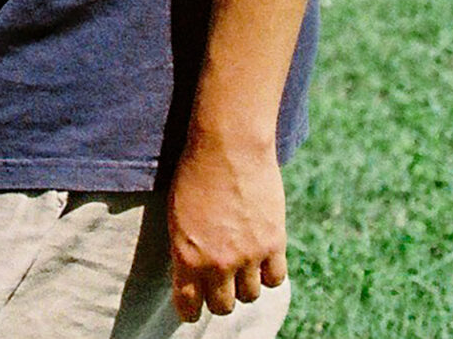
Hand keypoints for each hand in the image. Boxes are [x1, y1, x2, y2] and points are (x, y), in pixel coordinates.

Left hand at [167, 123, 287, 320]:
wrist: (228, 143)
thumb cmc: (195, 171)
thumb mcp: (177, 214)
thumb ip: (186, 250)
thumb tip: (194, 276)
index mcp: (187, 256)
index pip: (188, 306)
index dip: (190, 310)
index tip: (193, 308)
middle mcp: (218, 263)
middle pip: (223, 306)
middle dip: (220, 297)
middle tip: (220, 282)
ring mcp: (248, 255)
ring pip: (250, 296)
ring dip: (245, 284)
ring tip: (242, 266)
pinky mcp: (273, 243)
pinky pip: (275, 279)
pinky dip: (269, 274)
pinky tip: (263, 259)